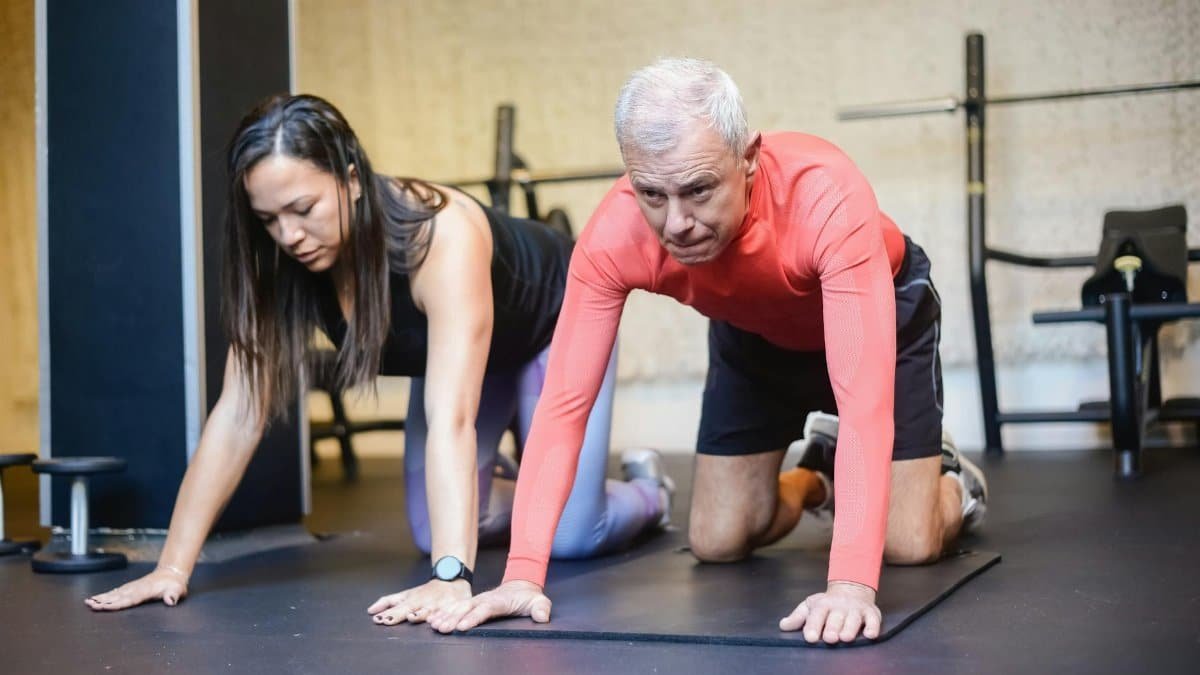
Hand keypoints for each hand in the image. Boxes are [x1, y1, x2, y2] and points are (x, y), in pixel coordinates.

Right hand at [85, 566, 188, 611]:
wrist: (172, 573)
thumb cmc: (174, 584)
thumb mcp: (177, 589)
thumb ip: (174, 595)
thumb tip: (171, 600)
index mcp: (145, 591)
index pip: (128, 599)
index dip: (116, 604)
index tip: (103, 607)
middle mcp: (136, 589)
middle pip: (117, 596)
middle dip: (102, 601)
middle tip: (88, 604)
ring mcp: (133, 587)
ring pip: (114, 593)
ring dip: (101, 598)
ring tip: (88, 602)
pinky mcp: (132, 587)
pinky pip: (117, 592)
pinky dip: (107, 595)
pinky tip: (98, 598)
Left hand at [368, 578, 471, 625]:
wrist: (452, 581)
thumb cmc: (426, 592)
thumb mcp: (406, 595)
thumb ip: (388, 602)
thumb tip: (370, 611)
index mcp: (412, 599)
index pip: (398, 607)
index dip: (390, 613)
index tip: (380, 619)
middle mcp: (423, 602)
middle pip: (410, 608)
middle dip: (398, 613)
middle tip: (388, 619)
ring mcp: (437, 606)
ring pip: (428, 612)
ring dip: (420, 615)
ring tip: (411, 617)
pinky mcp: (451, 609)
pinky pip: (447, 615)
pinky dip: (442, 619)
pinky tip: (438, 623)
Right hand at [427, 580, 550, 633]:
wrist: (521, 586)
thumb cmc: (529, 597)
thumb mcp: (539, 602)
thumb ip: (541, 608)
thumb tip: (542, 617)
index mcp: (499, 601)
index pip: (485, 609)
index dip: (473, 617)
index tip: (462, 626)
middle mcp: (485, 600)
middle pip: (466, 609)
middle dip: (453, 618)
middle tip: (441, 628)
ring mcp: (477, 601)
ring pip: (458, 608)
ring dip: (445, 616)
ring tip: (433, 625)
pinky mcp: (472, 604)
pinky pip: (455, 608)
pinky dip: (444, 613)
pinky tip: (433, 621)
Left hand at [779, 580, 881, 643]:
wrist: (851, 588)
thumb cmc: (828, 603)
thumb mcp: (811, 606)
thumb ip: (798, 617)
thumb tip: (782, 626)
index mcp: (823, 605)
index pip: (817, 615)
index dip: (813, 626)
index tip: (810, 637)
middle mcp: (840, 607)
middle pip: (836, 618)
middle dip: (833, 628)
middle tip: (829, 638)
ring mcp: (856, 610)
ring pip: (854, 619)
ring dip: (850, 628)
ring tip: (846, 638)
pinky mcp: (871, 613)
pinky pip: (874, 620)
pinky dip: (873, 627)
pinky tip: (870, 635)